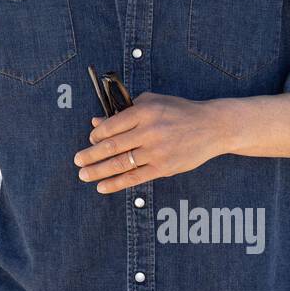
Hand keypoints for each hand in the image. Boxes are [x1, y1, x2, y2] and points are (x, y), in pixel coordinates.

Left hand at [73, 91, 229, 193]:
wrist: (212, 127)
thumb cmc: (179, 112)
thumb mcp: (153, 102)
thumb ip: (124, 111)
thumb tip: (96, 122)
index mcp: (144, 111)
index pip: (111, 126)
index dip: (96, 135)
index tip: (90, 140)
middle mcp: (149, 131)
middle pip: (112, 146)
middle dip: (90, 155)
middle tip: (77, 161)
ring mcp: (157, 151)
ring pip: (120, 164)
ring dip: (98, 171)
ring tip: (84, 175)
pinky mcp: (164, 168)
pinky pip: (135, 178)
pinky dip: (116, 184)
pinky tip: (102, 187)